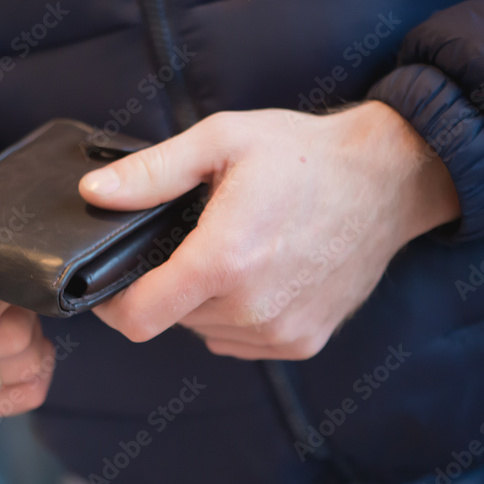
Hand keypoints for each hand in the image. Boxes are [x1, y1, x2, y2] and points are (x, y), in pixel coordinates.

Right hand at [0, 148, 54, 417]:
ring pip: (15, 373)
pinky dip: (31, 376)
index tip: (11, 267)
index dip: (14, 287)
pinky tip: (24, 348)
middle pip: (8, 342)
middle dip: (25, 313)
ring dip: (30, 343)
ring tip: (14, 313)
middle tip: (16, 291)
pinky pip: (13, 401)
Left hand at [79, 102, 459, 359]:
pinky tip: (256, 273)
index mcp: (225, 260)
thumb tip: (94, 193)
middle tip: (188, 239)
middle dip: (164, 284)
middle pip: (170, 319)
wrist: (389, 180)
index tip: (109, 281)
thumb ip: (151, 174)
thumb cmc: (304, 155)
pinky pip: (238, 340)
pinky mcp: (302, 342)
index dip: (112, 304)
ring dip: (200, 300)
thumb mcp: (220, 141)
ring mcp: (281, 332)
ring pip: (203, 330)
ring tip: (230, 250)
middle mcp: (252, 308)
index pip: (139, 318)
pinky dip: (232, 314)